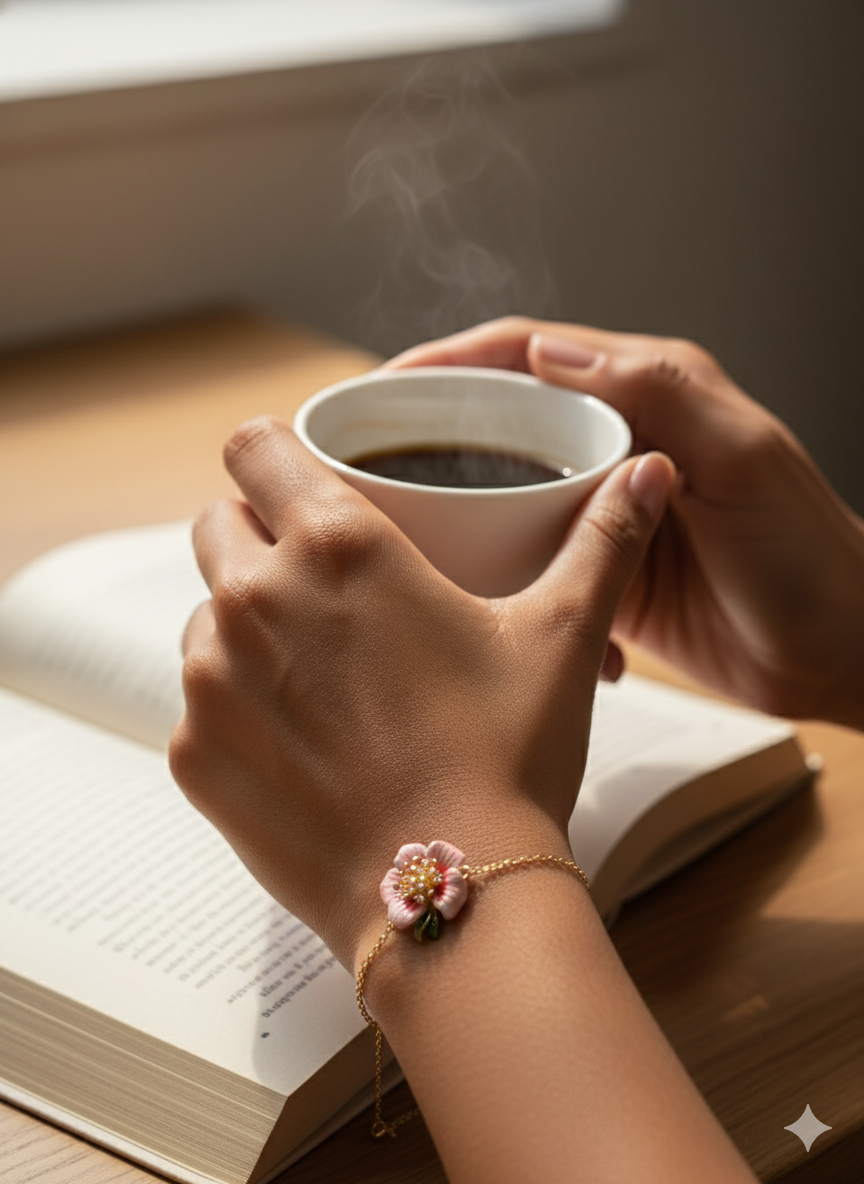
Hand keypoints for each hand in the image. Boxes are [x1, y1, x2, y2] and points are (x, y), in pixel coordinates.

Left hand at [169, 415, 672, 970]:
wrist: (454, 896)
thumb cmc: (507, 757)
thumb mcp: (564, 637)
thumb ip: (605, 541)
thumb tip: (652, 472)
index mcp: (338, 547)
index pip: (253, 444)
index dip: (275, 455)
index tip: (304, 483)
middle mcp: (255, 598)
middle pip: (220, 524)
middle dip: (260, 537)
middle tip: (327, 587)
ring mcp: (210, 679)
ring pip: (204, 613)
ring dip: (245, 624)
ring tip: (320, 672)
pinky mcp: (193, 752)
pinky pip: (197, 698)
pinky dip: (236, 705)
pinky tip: (302, 741)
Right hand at [389, 318, 863, 727]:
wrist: (838, 653)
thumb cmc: (808, 555)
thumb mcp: (745, 458)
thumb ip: (660, 392)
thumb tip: (547, 352)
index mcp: (644, 393)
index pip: (522, 356)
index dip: (444, 364)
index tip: (378, 393)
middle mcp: (614, 442)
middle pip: (498, 423)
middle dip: (429, 442)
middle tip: (362, 475)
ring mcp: (602, 509)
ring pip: (503, 495)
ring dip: (460, 520)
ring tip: (409, 547)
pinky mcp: (601, 568)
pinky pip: (531, 563)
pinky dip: (511, 585)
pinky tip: (504, 612)